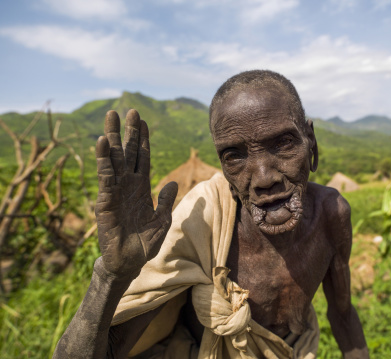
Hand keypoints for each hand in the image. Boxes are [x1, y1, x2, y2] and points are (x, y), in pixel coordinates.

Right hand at [95, 109, 177, 278]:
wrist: (129, 263)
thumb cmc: (145, 244)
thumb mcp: (162, 221)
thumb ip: (165, 201)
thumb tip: (173, 182)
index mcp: (142, 188)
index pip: (143, 159)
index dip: (144, 141)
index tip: (144, 122)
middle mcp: (128, 185)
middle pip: (129, 153)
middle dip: (130, 132)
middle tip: (130, 110)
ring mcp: (116, 190)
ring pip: (115, 158)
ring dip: (113, 137)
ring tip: (112, 116)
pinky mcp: (106, 199)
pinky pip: (105, 176)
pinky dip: (104, 159)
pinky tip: (103, 142)